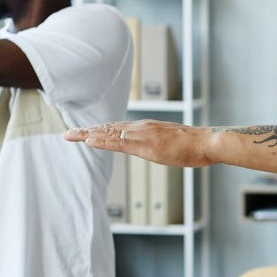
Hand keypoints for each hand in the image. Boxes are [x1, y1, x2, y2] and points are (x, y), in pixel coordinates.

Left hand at [65, 118, 213, 166]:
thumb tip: (160, 148)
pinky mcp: (146, 145)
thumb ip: (161, 144)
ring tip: (70, 136)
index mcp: (148, 128)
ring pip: (110, 133)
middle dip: (87, 131)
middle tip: (68, 133)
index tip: (85, 133)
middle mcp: (142, 128)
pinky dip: (102, 141)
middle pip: (109, 129)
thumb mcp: (173, 144)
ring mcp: (143, 135)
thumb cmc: (196, 145)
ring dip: (88, 134)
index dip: (100, 131)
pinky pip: (119, 143)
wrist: (208, 142)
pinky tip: (89, 141)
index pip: (118, 128)